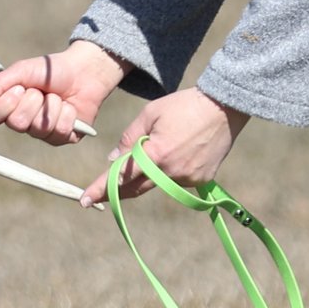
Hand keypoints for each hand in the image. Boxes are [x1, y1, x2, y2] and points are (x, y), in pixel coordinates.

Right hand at [0, 42, 127, 145]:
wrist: (84, 71)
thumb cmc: (50, 70)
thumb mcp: (22, 70)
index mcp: (7, 107)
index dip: (6, 103)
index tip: (19, 87)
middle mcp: (22, 123)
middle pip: (17, 123)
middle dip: (32, 101)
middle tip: (41, 91)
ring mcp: (41, 133)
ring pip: (39, 128)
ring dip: (51, 105)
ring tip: (57, 96)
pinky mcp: (62, 138)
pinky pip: (60, 131)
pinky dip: (67, 114)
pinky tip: (70, 107)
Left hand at [81, 88, 249, 206]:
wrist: (223, 109)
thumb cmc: (183, 106)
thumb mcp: (150, 114)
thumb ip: (129, 139)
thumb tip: (113, 160)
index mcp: (156, 154)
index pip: (121, 176)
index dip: (101, 189)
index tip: (85, 201)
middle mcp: (171, 172)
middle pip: (136, 188)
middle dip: (117, 191)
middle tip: (100, 194)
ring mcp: (187, 178)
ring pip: (157, 184)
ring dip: (148, 176)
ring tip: (160, 150)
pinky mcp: (200, 180)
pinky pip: (176, 182)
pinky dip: (170, 172)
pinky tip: (179, 152)